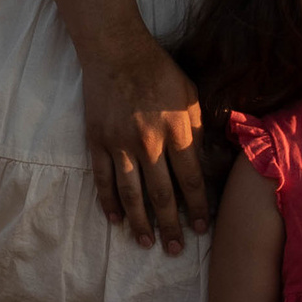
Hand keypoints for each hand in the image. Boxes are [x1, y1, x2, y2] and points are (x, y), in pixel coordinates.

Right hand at [81, 39, 208, 251]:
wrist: (116, 51)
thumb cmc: (159, 71)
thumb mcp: (190, 96)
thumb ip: (198, 130)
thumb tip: (203, 162)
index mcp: (177, 131)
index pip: (191, 180)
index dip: (198, 207)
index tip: (203, 228)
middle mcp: (149, 142)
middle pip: (163, 194)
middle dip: (171, 226)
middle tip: (175, 250)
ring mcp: (120, 144)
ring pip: (131, 193)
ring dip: (140, 222)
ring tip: (146, 243)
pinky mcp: (97, 142)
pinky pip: (103, 179)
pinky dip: (108, 202)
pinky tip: (115, 220)